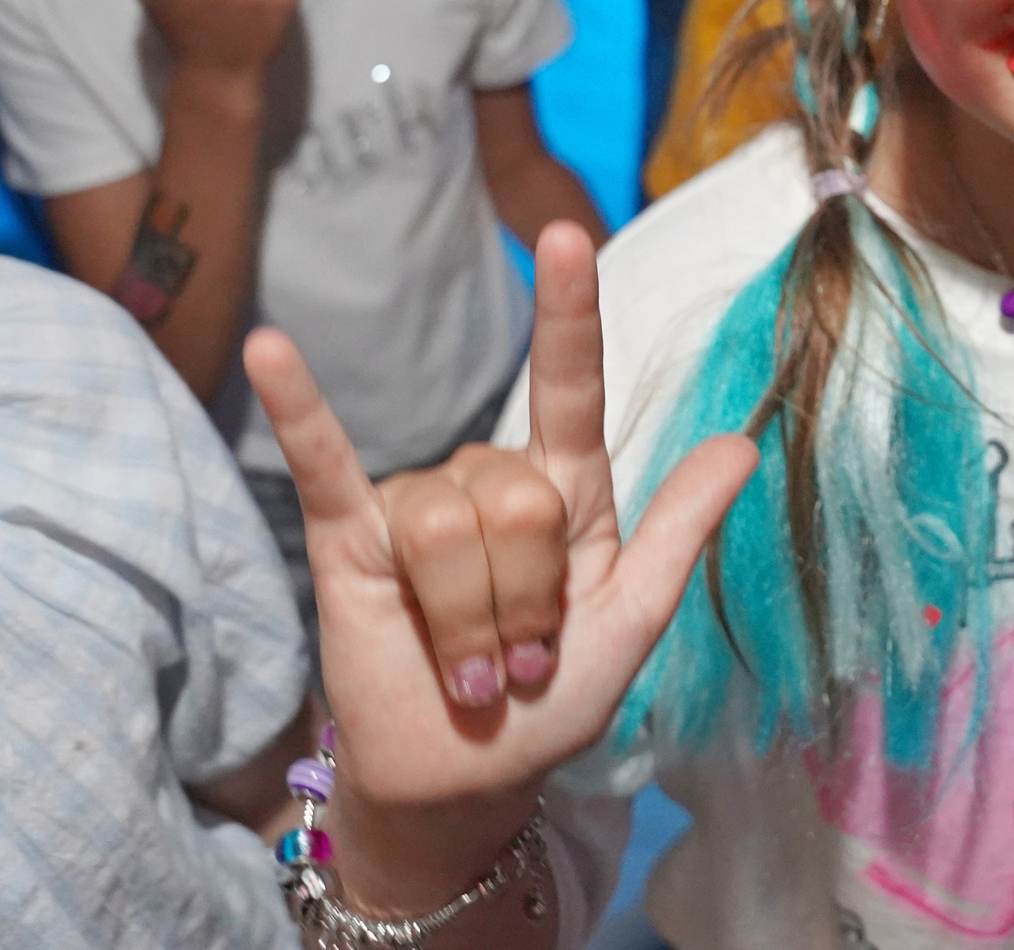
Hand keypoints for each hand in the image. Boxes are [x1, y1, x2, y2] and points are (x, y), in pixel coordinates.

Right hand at [244, 221, 756, 814]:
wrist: (470, 777)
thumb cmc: (557, 697)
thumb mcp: (636, 617)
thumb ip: (681, 528)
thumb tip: (744, 443)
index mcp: (567, 488)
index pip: (570, 384)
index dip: (568, 314)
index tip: (566, 235)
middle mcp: (491, 479)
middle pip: (515, 498)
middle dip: (526, 599)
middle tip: (524, 656)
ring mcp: (417, 501)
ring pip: (446, 527)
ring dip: (470, 624)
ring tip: (474, 667)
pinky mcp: (351, 537)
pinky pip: (324, 463)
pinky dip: (297, 409)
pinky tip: (269, 350)